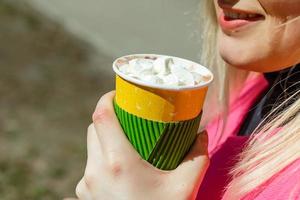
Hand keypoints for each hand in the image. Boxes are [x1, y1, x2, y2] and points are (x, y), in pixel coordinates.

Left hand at [75, 91, 208, 199]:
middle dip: (110, 116)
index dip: (107, 98)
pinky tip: (121, 166)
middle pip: (95, 128)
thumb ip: (197, 156)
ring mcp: (87, 184)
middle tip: (129, 116)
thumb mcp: (185, 187)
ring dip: (106, 138)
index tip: (118, 92)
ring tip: (128, 141)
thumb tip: (201, 134)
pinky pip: (91, 165)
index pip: (101, 116)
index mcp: (117, 162)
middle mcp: (95, 170)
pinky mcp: (85, 194)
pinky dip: (103, 157)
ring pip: (92, 147)